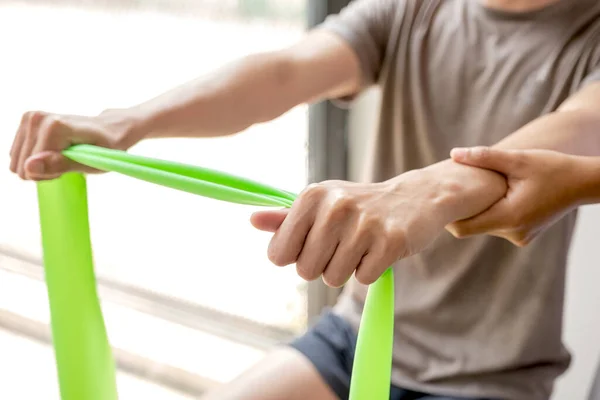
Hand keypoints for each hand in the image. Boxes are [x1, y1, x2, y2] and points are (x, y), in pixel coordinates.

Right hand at [9, 109, 137, 180]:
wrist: (109, 128)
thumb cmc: (105, 146)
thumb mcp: (91, 162)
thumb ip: (60, 165)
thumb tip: (29, 166)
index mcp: (53, 126)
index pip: (32, 168)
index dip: (53, 173)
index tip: (74, 163)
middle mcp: (37, 118)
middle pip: (23, 165)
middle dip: (45, 169)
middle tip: (69, 160)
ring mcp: (30, 118)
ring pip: (19, 161)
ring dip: (41, 165)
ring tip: (63, 155)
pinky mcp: (26, 121)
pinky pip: (19, 154)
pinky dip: (36, 158)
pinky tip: (53, 152)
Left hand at [250, 170, 454, 286]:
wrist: (413, 198)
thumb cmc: (358, 206)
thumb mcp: (321, 204)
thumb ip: (286, 218)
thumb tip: (253, 219)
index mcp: (311, 197)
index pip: (279, 254)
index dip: (295, 257)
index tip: (313, 243)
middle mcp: (335, 206)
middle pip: (306, 271)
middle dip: (322, 265)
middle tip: (342, 244)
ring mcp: (364, 223)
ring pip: (333, 278)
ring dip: (347, 269)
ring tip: (361, 245)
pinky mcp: (390, 241)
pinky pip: (363, 279)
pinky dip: (370, 270)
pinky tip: (378, 248)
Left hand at [446, 146, 581, 246]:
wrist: (585, 183)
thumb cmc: (553, 168)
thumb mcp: (518, 159)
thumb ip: (484, 157)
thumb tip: (454, 153)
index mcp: (509, 217)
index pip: (463, 227)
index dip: (446, 216)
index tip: (436, 200)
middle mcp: (513, 233)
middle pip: (471, 227)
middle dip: (460, 211)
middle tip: (445, 191)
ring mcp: (519, 236)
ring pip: (484, 226)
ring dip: (477, 210)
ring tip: (465, 190)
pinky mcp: (523, 234)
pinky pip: (497, 225)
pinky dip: (490, 212)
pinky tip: (488, 195)